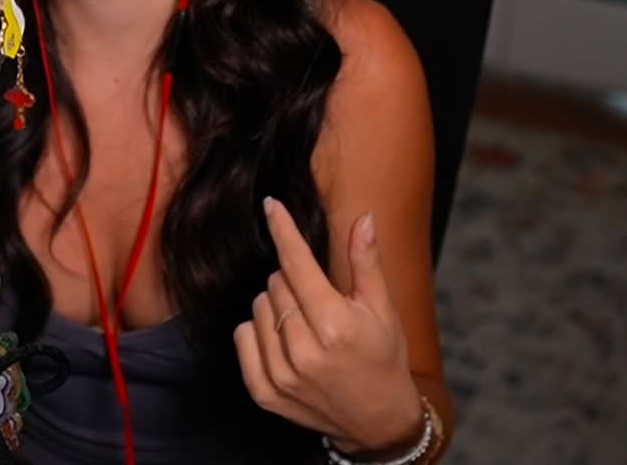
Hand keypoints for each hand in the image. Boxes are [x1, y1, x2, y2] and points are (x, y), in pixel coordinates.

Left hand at [234, 197, 419, 453]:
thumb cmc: (383, 358)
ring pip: (259, 307)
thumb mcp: (382, 310)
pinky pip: (243, 336)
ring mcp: (281, 374)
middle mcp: (304, 350)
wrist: (376, 421)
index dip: (283, 230)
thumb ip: (366, 263)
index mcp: (335, 325)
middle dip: (294, 280)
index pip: (297, 264)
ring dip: (277, 306)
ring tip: (305, 323)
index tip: (271, 205)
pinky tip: (284, 341)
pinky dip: (259, 331)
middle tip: (318, 299)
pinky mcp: (264, 391)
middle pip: (276, 283)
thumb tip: (362, 218)